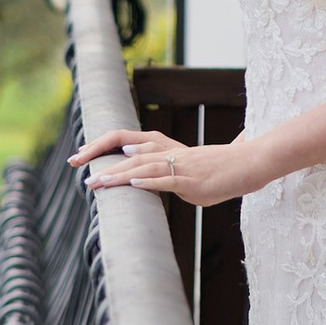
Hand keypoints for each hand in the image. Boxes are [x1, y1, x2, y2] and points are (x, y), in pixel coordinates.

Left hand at [69, 126, 246, 209]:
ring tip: (97, 182)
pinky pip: (167, 179)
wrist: (248, 165)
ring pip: (143, 167)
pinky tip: (134, 184)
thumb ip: (165, 172)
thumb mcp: (187, 169)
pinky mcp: (192, 180)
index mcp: (165, 147)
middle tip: (77, 169)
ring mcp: (180, 166)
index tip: (80, 156)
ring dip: (118, 176)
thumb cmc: (219, 169)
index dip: (102, 146)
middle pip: (128, 153)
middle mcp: (169, 152)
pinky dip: (150, 181)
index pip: (126, 140)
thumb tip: (145, 179)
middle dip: (100, 161)